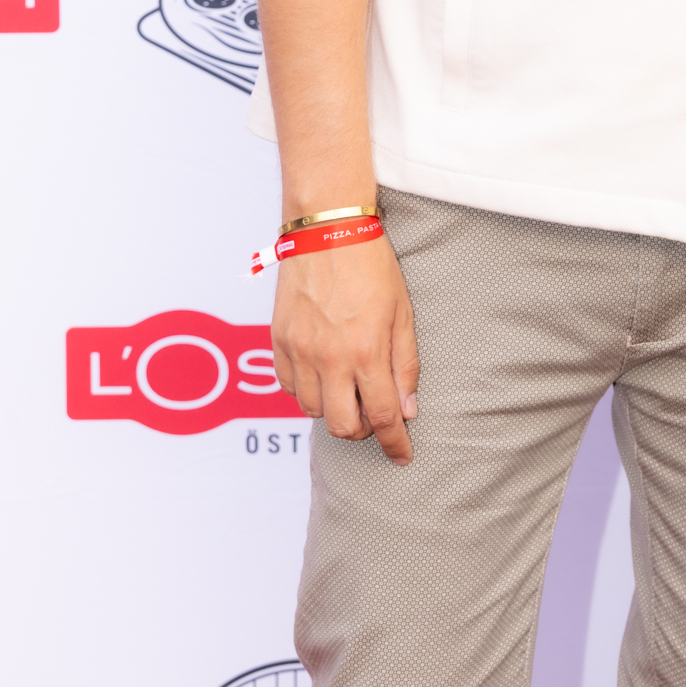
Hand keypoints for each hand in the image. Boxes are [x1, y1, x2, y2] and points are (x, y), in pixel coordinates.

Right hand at [272, 235, 419, 464]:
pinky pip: (288, 387)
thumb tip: (407, 410)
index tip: (402, 456)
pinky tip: (322, 373)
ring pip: (313, 411)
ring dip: (333, 408)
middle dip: (361, 431)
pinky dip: (306, 390)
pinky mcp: (278, 341)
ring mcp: (300, 351)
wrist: (327, 230)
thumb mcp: (403, 314)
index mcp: (367, 352)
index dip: (395, 444)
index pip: (383, 418)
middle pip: (342, 426)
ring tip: (347, 386)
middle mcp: (330, 358)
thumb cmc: (372, 266)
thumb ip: (405, 366)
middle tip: (371, 414)